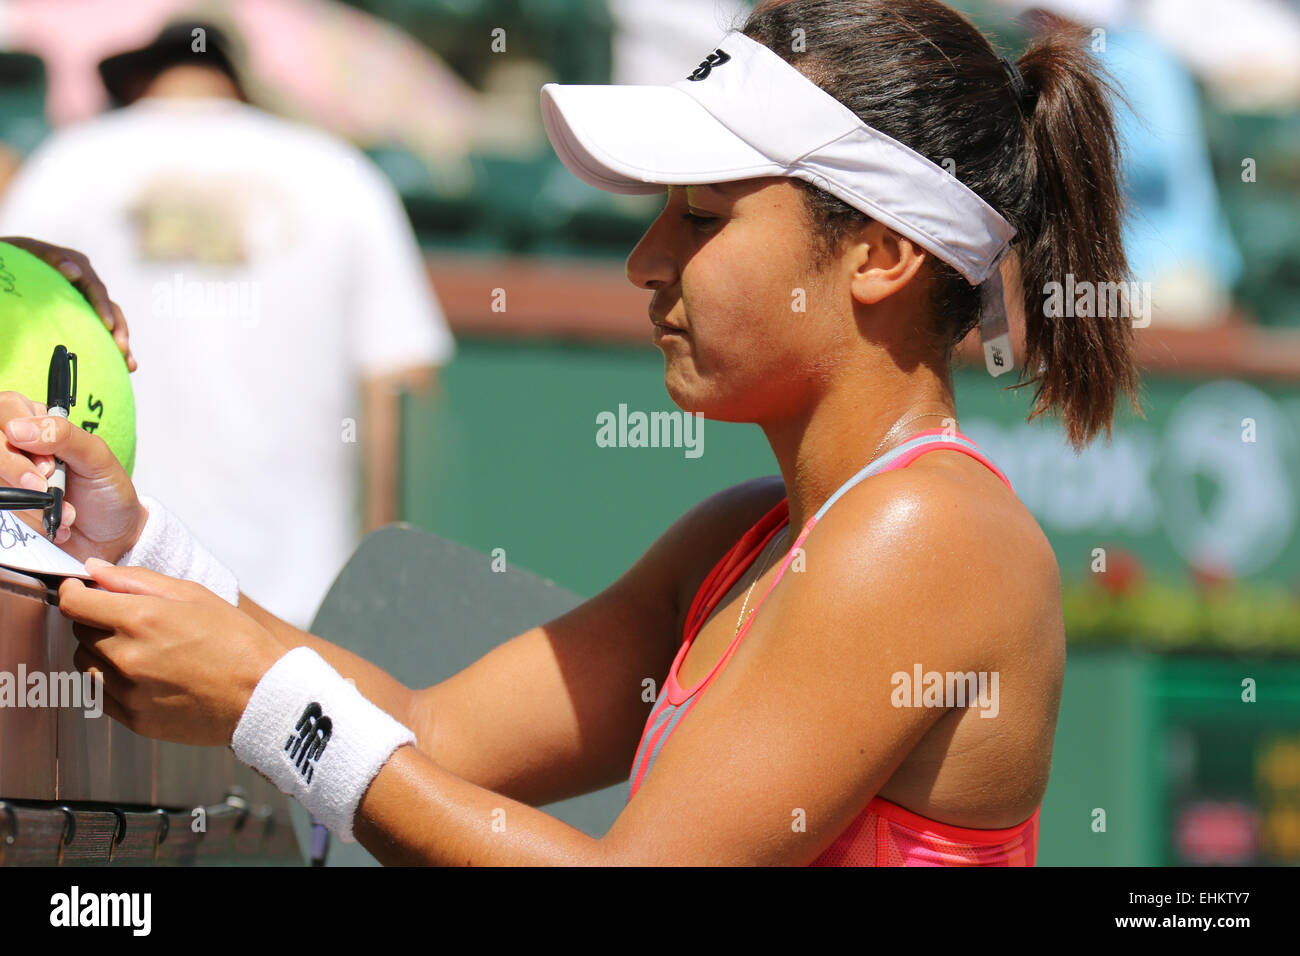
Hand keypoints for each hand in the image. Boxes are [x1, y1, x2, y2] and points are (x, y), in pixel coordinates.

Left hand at [0, 236, 136, 371]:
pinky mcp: (83, 313)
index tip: (107, 325)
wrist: (5, 270)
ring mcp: (85, 299)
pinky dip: (112, 348)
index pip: (95, 288)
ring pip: (111, 321)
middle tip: (121, 349)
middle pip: (109, 307)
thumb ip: (50, 259)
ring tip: (130, 365)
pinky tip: (124, 366)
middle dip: (119, 329)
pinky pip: (102, 330)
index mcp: (75, 265)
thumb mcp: (28, 253)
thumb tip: (74, 271)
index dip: (103, 306)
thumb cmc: (11, 261)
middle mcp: (85, 282)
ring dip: (121, 342)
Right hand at [1, 390, 145, 561]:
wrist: (111, 535)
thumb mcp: (98, 458)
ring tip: (66, 510)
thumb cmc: (108, 491)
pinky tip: (55, 521)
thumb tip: (17, 428)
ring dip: (31, 500)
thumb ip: (64, 436)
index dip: (19, 434)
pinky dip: (31, 517)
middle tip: (44, 487)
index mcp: (41, 426)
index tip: (47, 462)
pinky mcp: (10, 502)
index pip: (7, 408)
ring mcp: (12, 475)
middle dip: (16, 469)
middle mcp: (21, 447)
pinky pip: (3, 504)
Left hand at [60, 560, 285, 745]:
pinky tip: (145, 675)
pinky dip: (112, 681)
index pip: (74, 603)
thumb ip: (138, 580)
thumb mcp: (195, 595)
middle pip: (79, 632)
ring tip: (141, 650)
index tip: (81, 590)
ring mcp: (128, 692)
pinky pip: (100, 694)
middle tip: (131, 621)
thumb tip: (95, 571)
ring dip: (102, 652)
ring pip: (86, 664)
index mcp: (140, 620)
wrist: (262, 696)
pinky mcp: (133, 719)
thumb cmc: (237, 641)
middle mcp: (126, 657)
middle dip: (96, 620)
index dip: (73, 592)